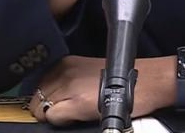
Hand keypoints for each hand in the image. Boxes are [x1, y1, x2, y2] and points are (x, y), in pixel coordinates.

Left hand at [29, 55, 174, 124]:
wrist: (148, 82)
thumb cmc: (124, 80)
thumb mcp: (88, 73)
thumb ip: (67, 82)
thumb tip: (51, 101)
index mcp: (66, 64)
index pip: (38, 87)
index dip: (45, 102)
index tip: (55, 108)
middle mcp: (65, 71)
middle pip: (36, 98)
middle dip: (46, 110)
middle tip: (66, 114)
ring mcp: (70, 86)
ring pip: (40, 108)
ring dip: (52, 116)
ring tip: (73, 115)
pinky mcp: (78, 102)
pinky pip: (52, 117)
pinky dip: (60, 122)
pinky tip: (76, 118)